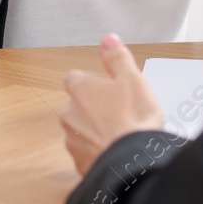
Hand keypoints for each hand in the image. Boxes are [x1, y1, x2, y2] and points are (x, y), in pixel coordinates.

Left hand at [60, 34, 164, 173]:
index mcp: (79, 89)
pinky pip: (88, 153)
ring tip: (121, 133)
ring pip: (81, 130)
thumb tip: (107, 39)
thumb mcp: (132, 78)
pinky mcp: (80, 164)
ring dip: (96, 130)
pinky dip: (99, 151)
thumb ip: (116, 57)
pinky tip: (117, 151)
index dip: (93, 82)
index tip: (109, 86)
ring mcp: (73, 141)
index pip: (75, 78)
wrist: (132, 164)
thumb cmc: (133, 119)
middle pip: (77, 105)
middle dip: (94, 108)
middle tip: (121, 111)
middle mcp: (69, 114)